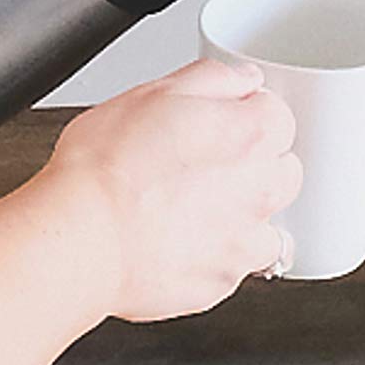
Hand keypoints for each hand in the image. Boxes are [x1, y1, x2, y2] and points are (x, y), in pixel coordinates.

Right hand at [46, 61, 299, 322]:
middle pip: (285, 171)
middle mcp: (258, 191)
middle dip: (258, 166)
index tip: (223, 122)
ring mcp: (241, 243)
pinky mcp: (218, 285)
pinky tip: (181, 244)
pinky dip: (217, 258)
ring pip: (269, 227)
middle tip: (210, 165)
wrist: (78, 239)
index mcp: (249, 135)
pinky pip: (234, 268)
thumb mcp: (154, 91)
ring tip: (197, 212)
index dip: (248, 116)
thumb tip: (243, 81)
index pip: (281, 117)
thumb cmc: (106, 167)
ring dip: (245, 218)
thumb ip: (213, 78)